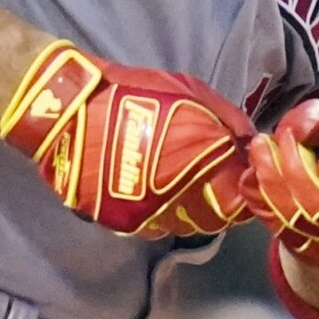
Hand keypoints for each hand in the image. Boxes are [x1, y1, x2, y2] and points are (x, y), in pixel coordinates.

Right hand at [0, 41, 254, 237]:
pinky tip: (156, 193)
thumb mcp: (189, 92)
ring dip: (190, 210)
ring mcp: (146, 215)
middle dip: (220, 201)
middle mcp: (177, 198)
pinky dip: (159, 214)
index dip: (244, 189)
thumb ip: (226, 119)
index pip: (239, 198)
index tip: (243, 177)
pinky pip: (151, 226)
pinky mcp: (120, 222)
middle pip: (214, 218)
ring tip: (184, 186)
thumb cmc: (133, 94)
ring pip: (183, 226)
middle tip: (216, 182)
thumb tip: (250, 142)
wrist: (68, 110)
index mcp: (200, 164)